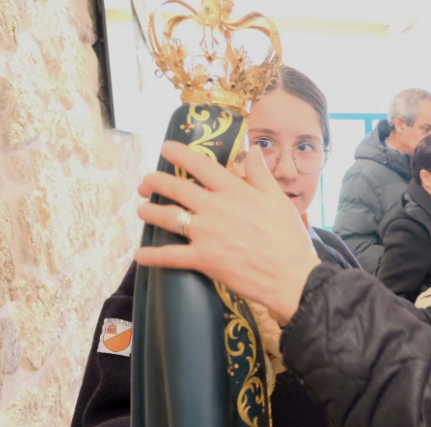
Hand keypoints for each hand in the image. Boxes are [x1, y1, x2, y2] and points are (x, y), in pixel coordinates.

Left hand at [134, 141, 320, 322]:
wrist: (291, 275)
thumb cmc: (288, 237)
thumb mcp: (278, 198)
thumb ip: (261, 173)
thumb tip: (253, 149)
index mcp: (234, 190)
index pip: (200, 165)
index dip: (179, 154)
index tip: (166, 147)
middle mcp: (214, 208)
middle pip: (176, 189)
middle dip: (155, 182)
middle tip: (146, 182)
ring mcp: (205, 234)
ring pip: (167, 217)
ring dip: (150, 212)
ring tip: (141, 211)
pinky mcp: (202, 259)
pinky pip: (169, 256)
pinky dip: (152, 255)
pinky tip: (139, 254)